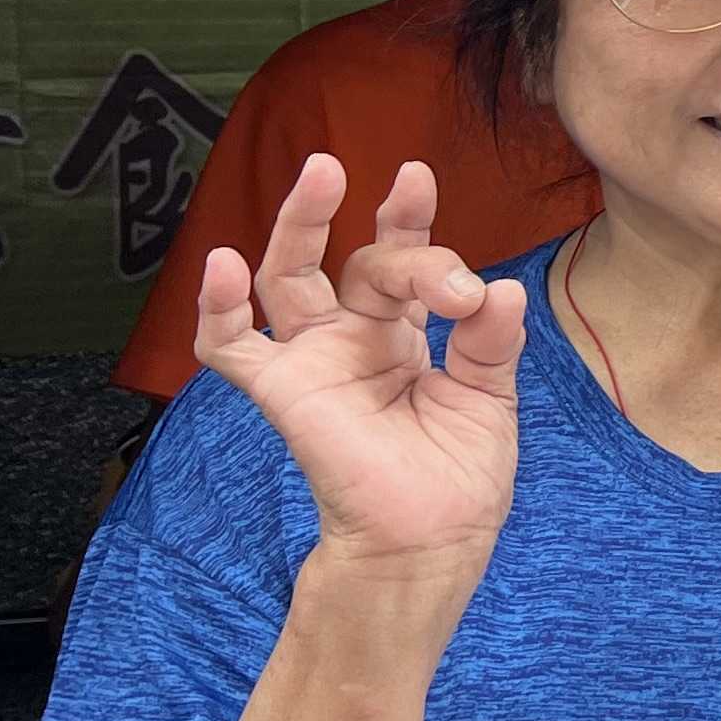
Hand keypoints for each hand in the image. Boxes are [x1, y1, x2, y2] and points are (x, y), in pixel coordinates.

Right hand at [191, 156, 528, 598]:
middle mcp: (357, 337)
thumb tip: (502, 288)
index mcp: (407, 335)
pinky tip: (221, 266)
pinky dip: (218, 308)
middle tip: (406, 178)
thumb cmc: (457, 479)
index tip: (422, 182)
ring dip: (301, 226)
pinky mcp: (284, 391)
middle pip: (357, 261)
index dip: (414, 220)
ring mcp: (316, 360)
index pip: (406, 262)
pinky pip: (231, 346)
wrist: (430, 544)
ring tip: (322, 176)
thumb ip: (492, 343)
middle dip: (385, 221)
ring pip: (289, 278)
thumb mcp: (489, 399)